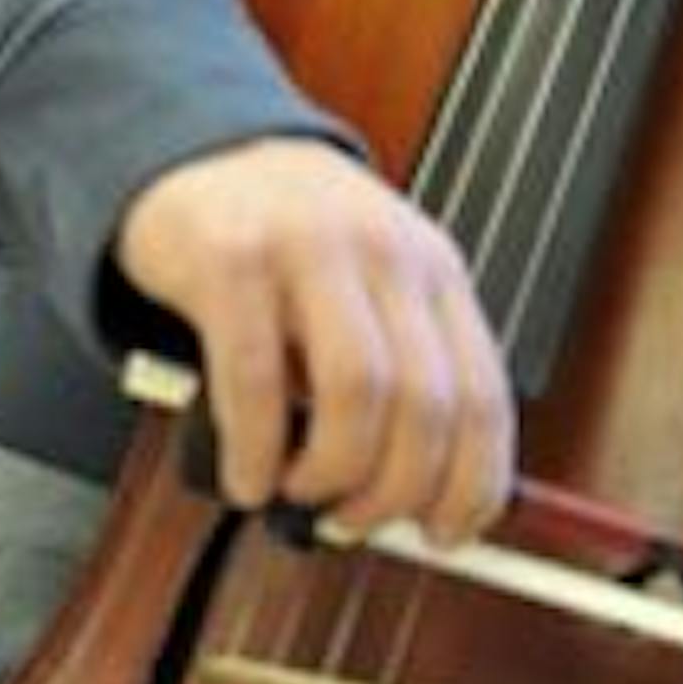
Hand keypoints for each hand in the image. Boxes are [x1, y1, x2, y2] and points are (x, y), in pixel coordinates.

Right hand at [115, 135, 514, 541]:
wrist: (198, 148)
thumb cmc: (289, 245)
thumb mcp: (370, 294)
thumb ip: (401, 379)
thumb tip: (422, 508)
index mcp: (433, 268)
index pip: (484, 396)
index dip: (473, 486)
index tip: (446, 535)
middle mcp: (385, 250)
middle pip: (426, 407)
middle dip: (390, 495)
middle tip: (352, 521)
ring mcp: (310, 247)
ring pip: (357, 397)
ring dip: (327, 476)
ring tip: (296, 490)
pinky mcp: (234, 258)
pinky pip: (256, 383)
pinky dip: (253, 455)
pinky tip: (245, 474)